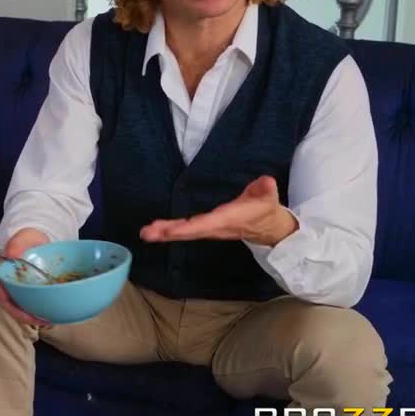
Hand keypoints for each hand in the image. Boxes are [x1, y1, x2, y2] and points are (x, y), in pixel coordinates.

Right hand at [0, 228, 52, 328]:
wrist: (39, 241)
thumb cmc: (29, 238)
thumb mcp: (24, 236)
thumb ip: (17, 243)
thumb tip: (11, 255)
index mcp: (0, 270)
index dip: (7, 302)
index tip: (20, 311)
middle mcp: (6, 283)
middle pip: (9, 304)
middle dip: (22, 315)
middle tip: (40, 320)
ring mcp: (17, 290)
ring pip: (19, 308)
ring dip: (31, 317)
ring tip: (48, 321)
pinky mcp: (27, 293)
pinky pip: (30, 305)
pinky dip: (38, 312)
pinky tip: (51, 316)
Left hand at [139, 176, 298, 246]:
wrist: (267, 227)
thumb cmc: (264, 208)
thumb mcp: (268, 196)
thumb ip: (265, 189)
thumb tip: (266, 182)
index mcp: (228, 219)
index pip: (207, 224)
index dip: (189, 227)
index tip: (172, 230)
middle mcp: (215, 227)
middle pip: (190, 231)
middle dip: (169, 232)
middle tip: (148, 233)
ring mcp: (209, 229)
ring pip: (185, 232)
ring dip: (165, 232)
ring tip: (146, 233)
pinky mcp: (205, 227)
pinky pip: (185, 229)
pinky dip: (169, 230)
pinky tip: (155, 229)